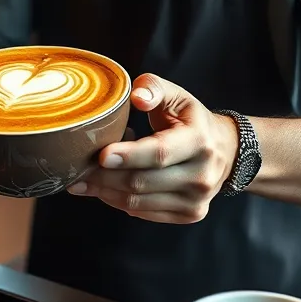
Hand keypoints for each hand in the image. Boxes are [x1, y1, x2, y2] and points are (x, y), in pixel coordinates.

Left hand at [67, 74, 238, 222]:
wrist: (225, 150)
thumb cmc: (190, 120)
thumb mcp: (177, 95)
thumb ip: (153, 87)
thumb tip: (136, 97)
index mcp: (200, 141)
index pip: (159, 153)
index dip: (128, 156)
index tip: (100, 154)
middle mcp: (202, 175)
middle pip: (142, 182)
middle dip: (104, 177)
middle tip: (75, 169)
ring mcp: (196, 200)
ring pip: (138, 201)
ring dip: (105, 192)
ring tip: (81, 180)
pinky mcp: (189, 214)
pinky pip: (143, 212)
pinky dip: (118, 201)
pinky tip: (104, 187)